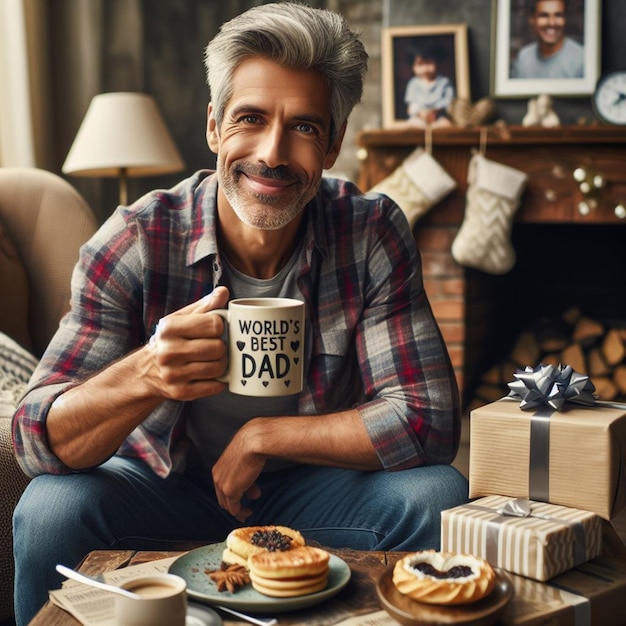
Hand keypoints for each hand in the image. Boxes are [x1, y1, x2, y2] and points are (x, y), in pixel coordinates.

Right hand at [146, 286, 229, 400]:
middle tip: (215, 346)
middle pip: (218, 348)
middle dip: (221, 347)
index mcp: (170, 328)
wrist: (146, 370)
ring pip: (218, 368)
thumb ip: (205, 306)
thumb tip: (223, 292)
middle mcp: (168, 351)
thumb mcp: (182, 318)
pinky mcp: (180, 393)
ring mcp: (173, 374)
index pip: (214, 324)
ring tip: (213, 360)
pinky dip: (219, 381)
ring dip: (222, 364)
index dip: (220, 327)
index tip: (214, 330)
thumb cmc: (170, 339)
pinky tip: (211, 375)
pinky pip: (214, 386)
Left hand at [211, 420, 264, 520]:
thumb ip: (242, 465)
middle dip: (236, 501)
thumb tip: (250, 470)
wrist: (253, 442)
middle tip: (249, 502)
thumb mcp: (242, 455)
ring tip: (248, 511)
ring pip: (227, 504)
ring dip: (238, 509)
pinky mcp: (230, 491)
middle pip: (223, 497)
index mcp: (218, 468)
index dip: (234, 492)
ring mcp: (222, 485)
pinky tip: (248, 513)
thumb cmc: (251, 444)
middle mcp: (217, 477)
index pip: (222, 486)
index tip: (246, 493)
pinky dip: (240, 513)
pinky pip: (234, 508)